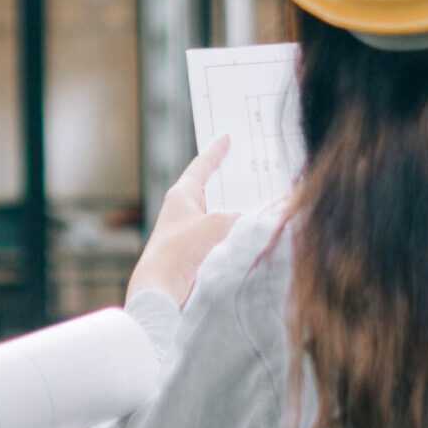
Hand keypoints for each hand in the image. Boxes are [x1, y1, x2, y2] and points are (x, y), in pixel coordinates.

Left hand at [127, 135, 241, 306]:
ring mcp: (190, 233)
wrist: (161, 291)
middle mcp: (184, 211)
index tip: (225, 136)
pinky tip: (255, 234)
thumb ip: (241, 219)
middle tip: (254, 168)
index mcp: (182, 195)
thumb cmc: (181, 251)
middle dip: (234, 182)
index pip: (201, 166)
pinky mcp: (196, 254)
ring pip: (221, 215)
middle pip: (213, 190)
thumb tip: (258, 224)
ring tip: (265, 202)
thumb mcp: (217, 225)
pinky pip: (222, 236)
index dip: (216, 151)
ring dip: (240, 212)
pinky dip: (237, 233)